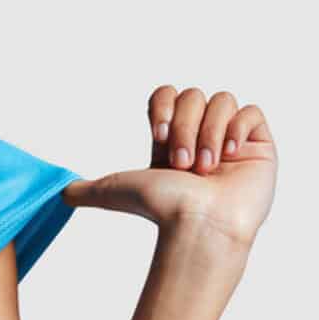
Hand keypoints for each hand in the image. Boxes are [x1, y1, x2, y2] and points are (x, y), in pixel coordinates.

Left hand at [61, 85, 277, 250]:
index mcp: (172, 140)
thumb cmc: (162, 210)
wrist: (198, 225)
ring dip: (209, 133)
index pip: (167, 94)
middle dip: (186, 127)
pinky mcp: (257, 145)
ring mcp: (230, 139)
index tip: (159, 135)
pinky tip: (229, 156)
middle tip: (183, 164)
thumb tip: (61, 193)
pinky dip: (237, 129)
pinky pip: (251, 113)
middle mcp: (200, 135)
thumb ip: (89, 189)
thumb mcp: (115, 191)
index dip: (164, 107)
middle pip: (194, 95)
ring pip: (222, 100)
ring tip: (206, 169)